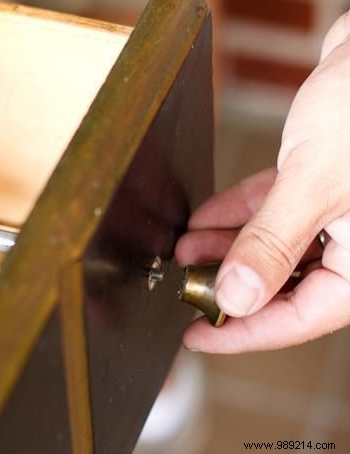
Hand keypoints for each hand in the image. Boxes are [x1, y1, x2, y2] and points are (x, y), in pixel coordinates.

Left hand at [175, 11, 349, 352]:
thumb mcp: (315, 187)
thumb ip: (272, 244)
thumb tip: (236, 296)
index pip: (298, 318)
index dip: (242, 331)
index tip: (198, 336)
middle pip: (281, 283)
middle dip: (227, 283)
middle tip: (185, 285)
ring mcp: (333, 213)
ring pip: (270, 246)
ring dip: (224, 247)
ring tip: (183, 251)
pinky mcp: (315, 182)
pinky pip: (268, 211)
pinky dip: (235, 214)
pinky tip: (203, 219)